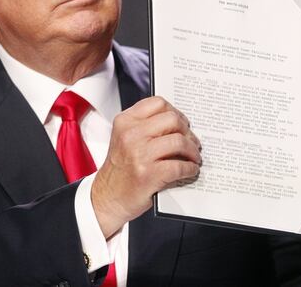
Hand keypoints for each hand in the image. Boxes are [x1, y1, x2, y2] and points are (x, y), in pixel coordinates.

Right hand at [91, 96, 200, 237]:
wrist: (107, 197)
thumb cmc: (120, 169)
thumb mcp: (125, 138)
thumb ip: (146, 126)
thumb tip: (180, 122)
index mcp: (125, 122)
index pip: (159, 103)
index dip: (176, 112)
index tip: (182, 123)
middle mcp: (130, 135)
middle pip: (173, 120)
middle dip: (187, 131)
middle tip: (192, 141)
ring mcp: (139, 154)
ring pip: (179, 141)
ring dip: (192, 151)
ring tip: (193, 157)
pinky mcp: (149, 174)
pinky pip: (180, 166)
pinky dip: (190, 168)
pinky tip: (190, 170)